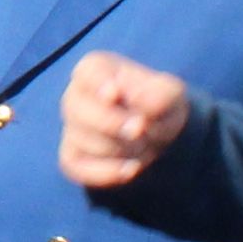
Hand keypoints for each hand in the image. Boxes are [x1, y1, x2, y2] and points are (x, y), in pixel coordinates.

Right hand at [59, 52, 192, 190]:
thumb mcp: (171, 94)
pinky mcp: (72, 157)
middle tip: (141, 128)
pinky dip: (106, 172)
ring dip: (121, 148)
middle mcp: (75, 95)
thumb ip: (159, 95)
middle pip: (77, 110)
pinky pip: (77, 168)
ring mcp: (71, 128)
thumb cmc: (158, 103)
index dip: (98, 85)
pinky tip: (131, 169)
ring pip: (85, 141)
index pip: (87, 73)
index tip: (116, 93)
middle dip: (113, 124)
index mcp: (94, 69)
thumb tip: (136, 100)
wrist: (157, 131)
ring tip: (143, 144)